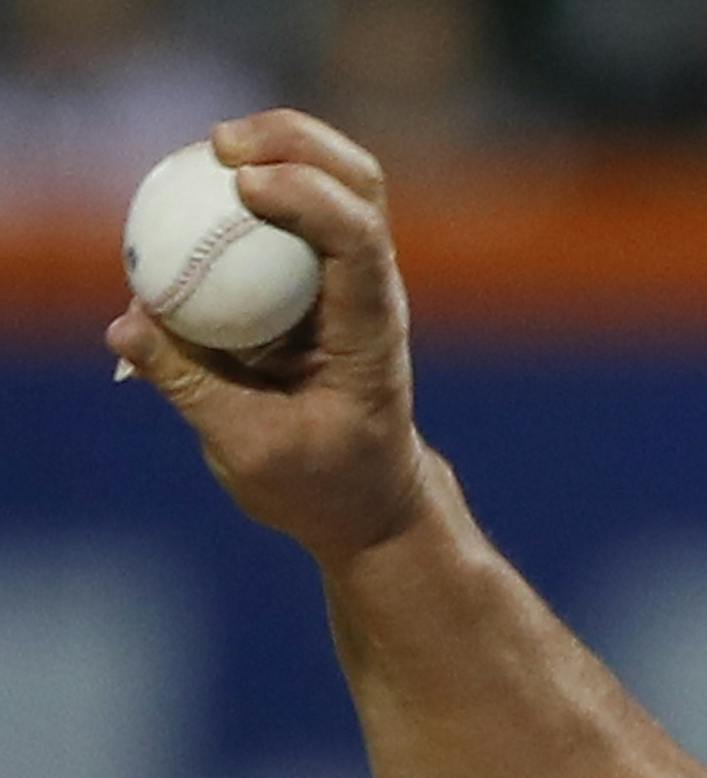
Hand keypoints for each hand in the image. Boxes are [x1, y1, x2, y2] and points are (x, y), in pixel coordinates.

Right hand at [107, 109, 434, 566]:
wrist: (365, 497)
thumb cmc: (322, 484)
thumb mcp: (252, 450)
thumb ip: (191, 386)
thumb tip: (127, 322)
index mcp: (369, 333)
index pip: (358, 243)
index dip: (307, 197)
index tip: (242, 184)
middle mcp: (370, 291)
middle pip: (358, 184)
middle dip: (296, 144)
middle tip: (220, 143)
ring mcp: (350, 281)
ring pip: (335, 183)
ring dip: (278, 149)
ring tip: (210, 149)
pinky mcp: (319, 282)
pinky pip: (290, 215)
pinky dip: (250, 188)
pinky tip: (196, 189)